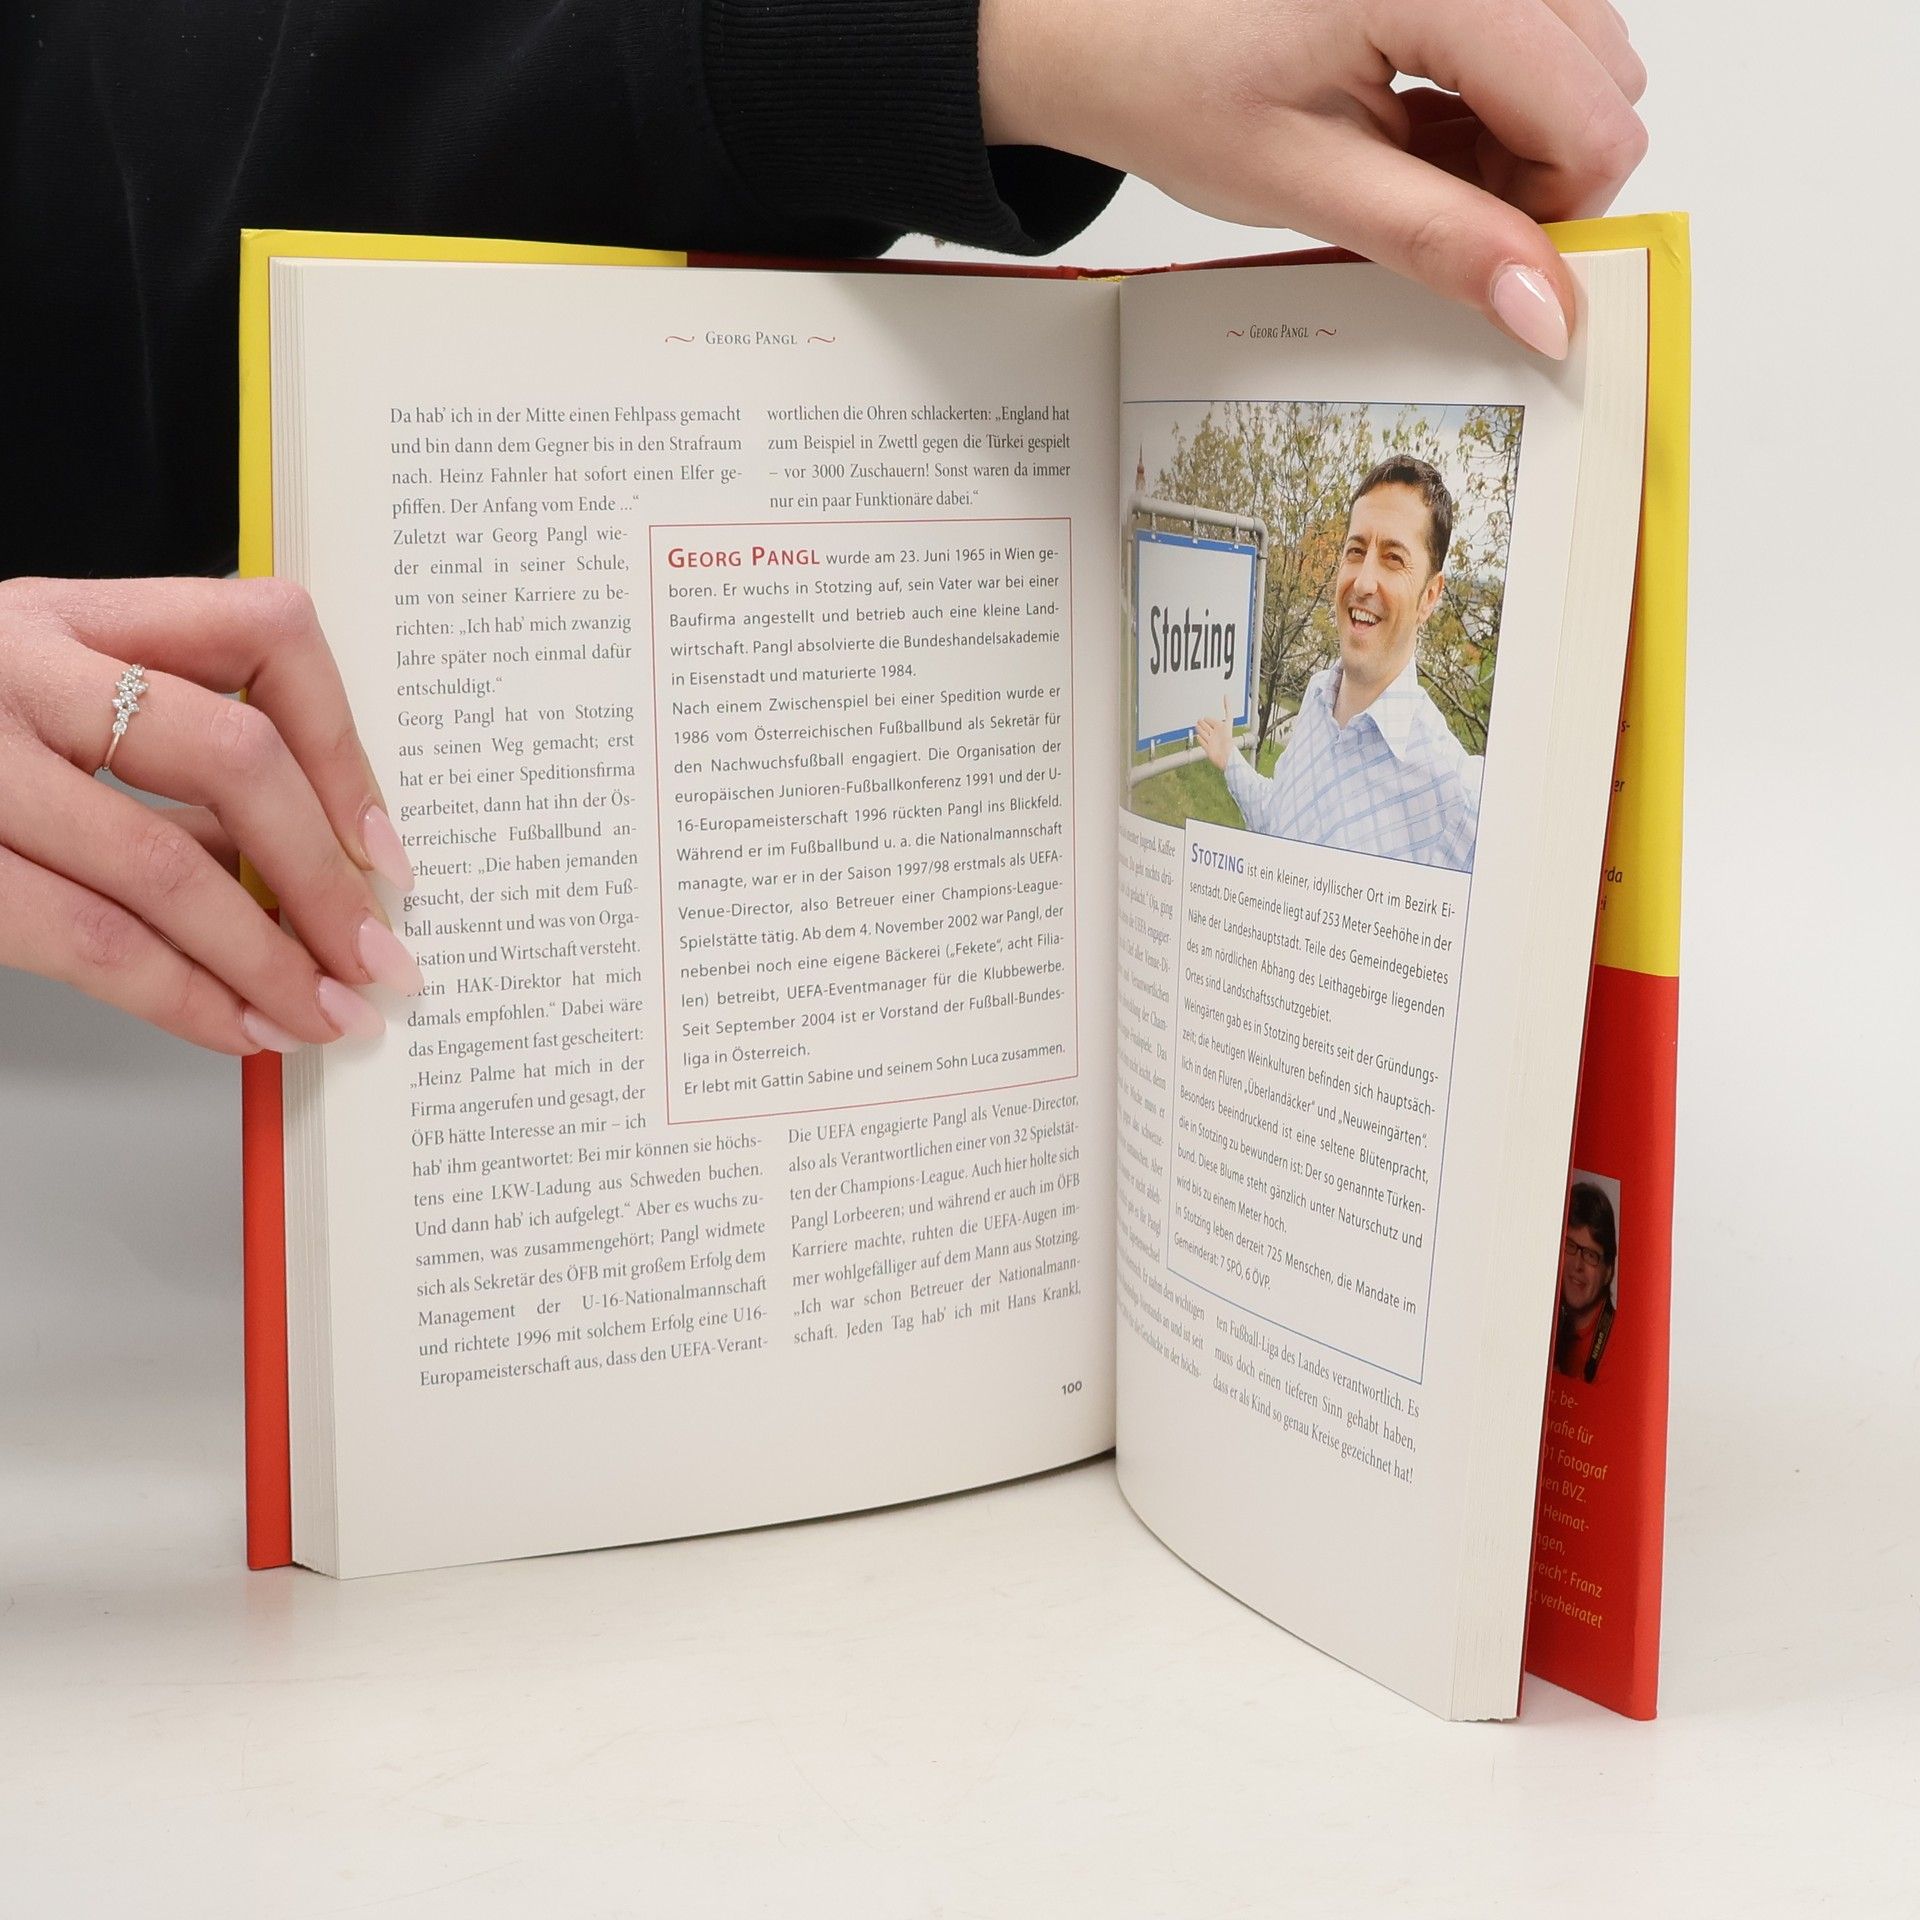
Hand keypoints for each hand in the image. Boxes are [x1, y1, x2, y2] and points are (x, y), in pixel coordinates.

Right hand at [0, 575, 420, 1054]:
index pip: (266, 632)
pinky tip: (235, 1028)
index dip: (349, 748)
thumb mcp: (39, 694)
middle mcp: (21, 665)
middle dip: (327, 880)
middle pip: (236, 756)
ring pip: (168, 863)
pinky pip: (89, 939)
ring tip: (325, 1016)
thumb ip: (158, 745)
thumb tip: (318, 863)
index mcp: (71, 612)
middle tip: (380, 961)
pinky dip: (183, 998)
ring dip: (269, 960)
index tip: (386, 849)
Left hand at [979, 0, 1647, 356]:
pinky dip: (1490, 100)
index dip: (1557, 213)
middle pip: (1603, 81)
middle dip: (1540, 174)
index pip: (1593, 116)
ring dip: (1518, 137)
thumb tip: (1544, 307)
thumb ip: (1438, 240)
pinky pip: (1533, 34)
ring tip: (1408, 166)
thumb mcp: (1305, 182)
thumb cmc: (1171, 82)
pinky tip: (1412, 128)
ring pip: (1580, 56)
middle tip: (1431, 212)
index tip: (1489, 265)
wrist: (1102, 24)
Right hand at [1196, 698, 1235, 770]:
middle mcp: (1216, 734)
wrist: (1225, 755)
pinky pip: (1203, 743)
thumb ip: (1228, 708)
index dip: (1209, 719)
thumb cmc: (1228, 740)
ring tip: (1197, 726)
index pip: (1213, 721)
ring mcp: (1211, 742)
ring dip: (1201, 730)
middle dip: (1203, 724)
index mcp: (1221, 728)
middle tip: (1200, 720)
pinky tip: (1198, 737)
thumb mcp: (1228, 721)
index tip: (1206, 717)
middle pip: (1208, 727)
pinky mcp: (1208, 749)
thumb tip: (1227, 695)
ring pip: (1204, 734)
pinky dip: (1200, 740)